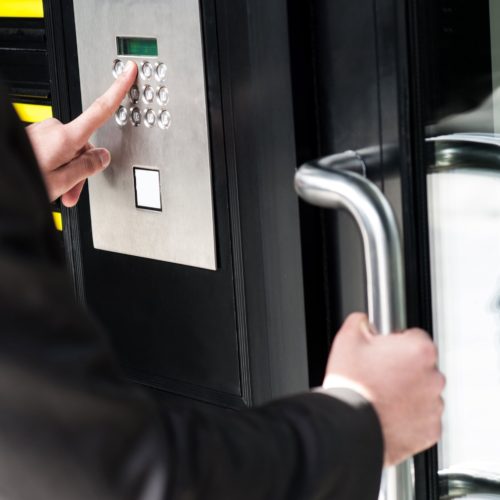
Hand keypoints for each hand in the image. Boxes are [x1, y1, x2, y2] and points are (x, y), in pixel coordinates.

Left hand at [26, 60, 137, 206]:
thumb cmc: (26, 178)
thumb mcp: (63, 181)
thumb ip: (87, 167)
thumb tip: (103, 157)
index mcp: (66, 138)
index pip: (100, 110)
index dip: (118, 90)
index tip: (127, 72)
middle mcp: (54, 129)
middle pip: (84, 146)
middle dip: (82, 168)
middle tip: (73, 190)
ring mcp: (42, 131)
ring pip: (69, 151)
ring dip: (68, 171)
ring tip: (59, 190)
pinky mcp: (34, 136)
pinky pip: (54, 150)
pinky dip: (55, 166)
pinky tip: (49, 179)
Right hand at [323, 313, 444, 466]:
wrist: (349, 426)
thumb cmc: (351, 385)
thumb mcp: (347, 339)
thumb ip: (360, 321)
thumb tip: (364, 320)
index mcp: (419, 350)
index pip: (415, 337)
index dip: (396, 342)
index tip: (384, 351)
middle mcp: (433, 377)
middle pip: (422, 365)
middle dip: (404, 368)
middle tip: (379, 375)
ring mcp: (434, 405)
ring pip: (424, 392)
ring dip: (409, 392)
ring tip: (382, 396)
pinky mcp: (430, 430)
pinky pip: (423, 417)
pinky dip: (410, 416)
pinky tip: (389, 413)